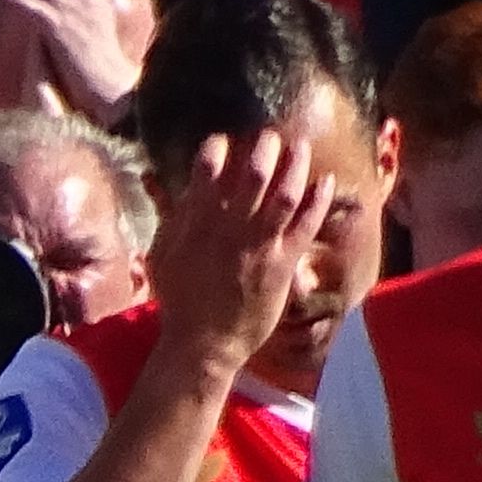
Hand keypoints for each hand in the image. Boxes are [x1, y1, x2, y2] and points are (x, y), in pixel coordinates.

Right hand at [140, 124, 341, 373]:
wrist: (203, 345)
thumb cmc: (178, 301)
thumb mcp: (162, 255)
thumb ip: (169, 214)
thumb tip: (157, 179)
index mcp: (197, 225)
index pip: (208, 169)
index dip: (218, 147)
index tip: (223, 141)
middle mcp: (230, 231)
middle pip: (254, 174)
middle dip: (265, 147)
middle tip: (270, 136)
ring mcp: (259, 247)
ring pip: (285, 194)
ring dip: (296, 165)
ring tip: (301, 147)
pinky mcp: (282, 266)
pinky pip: (306, 225)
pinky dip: (318, 200)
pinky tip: (325, 181)